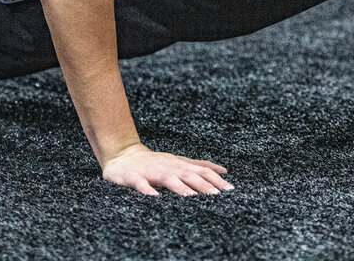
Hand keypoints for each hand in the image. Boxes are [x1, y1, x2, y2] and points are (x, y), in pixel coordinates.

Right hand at [101, 142, 233, 195]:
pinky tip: (153, 197)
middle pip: (188, 174)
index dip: (216, 179)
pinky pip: (141, 183)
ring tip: (190, 196)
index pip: (202, 171)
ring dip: (179, 187)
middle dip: (203, 184)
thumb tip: (224, 170)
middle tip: (216, 195)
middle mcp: (169, 167)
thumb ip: (200, 166)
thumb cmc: (155, 162)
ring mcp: (152, 171)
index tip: (230, 190)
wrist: (123, 156)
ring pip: (168, 178)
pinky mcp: (134, 176)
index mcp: (180, 165)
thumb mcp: (179, 161)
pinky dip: (147, 189)